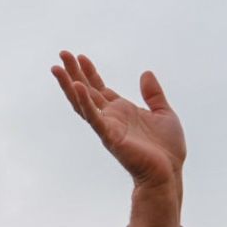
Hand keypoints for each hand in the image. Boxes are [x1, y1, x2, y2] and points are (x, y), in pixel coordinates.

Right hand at [51, 51, 184, 226]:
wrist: (168, 172)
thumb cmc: (166, 149)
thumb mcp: (164, 113)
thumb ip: (153, 94)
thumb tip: (146, 73)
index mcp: (121, 110)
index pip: (99, 87)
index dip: (89, 72)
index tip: (79, 56)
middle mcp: (110, 117)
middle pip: (86, 91)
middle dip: (73, 72)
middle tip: (62, 54)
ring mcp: (108, 127)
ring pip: (82, 102)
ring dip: (69, 85)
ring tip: (57, 68)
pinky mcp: (110, 137)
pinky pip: (94, 118)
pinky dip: (85, 102)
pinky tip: (77, 87)